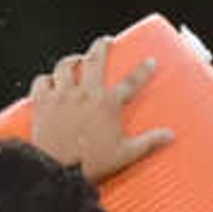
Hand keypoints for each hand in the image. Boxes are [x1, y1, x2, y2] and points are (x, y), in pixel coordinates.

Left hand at [24, 36, 173, 182]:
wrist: (58, 170)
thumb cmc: (92, 163)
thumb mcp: (126, 154)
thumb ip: (149, 142)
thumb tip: (170, 136)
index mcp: (108, 104)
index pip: (131, 82)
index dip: (144, 70)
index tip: (150, 61)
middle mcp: (85, 94)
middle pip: (94, 60)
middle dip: (101, 46)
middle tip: (105, 41)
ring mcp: (62, 95)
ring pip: (65, 65)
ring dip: (71, 59)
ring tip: (76, 59)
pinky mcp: (42, 102)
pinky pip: (42, 81)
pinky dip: (46, 79)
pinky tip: (50, 81)